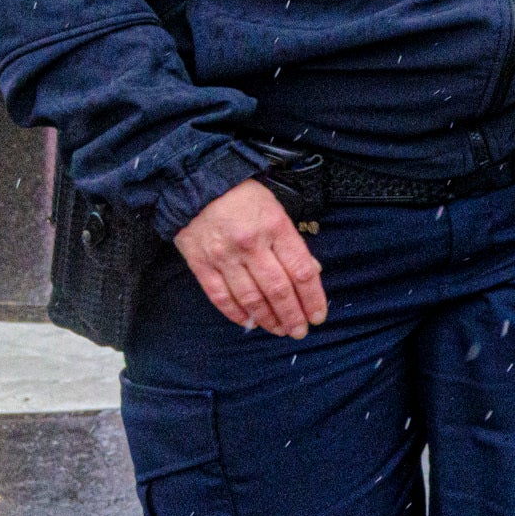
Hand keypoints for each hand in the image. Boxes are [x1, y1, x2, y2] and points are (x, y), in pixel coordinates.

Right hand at [174, 180, 326, 338]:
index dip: (312, 298)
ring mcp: (224, 256)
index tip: (318, 316)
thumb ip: (292, 244)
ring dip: (267, 319)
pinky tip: (248, 323)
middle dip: (292, 315)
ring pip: (251, 297)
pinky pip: (220, 296)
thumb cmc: (244, 197)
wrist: (196, 183)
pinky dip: (235, 313)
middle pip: (278, 289)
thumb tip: (311, 273)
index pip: (301, 272)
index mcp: (276, 228)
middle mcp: (251, 245)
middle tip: (300, 332)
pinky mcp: (200, 264)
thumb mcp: (278, 211)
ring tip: (279, 330)